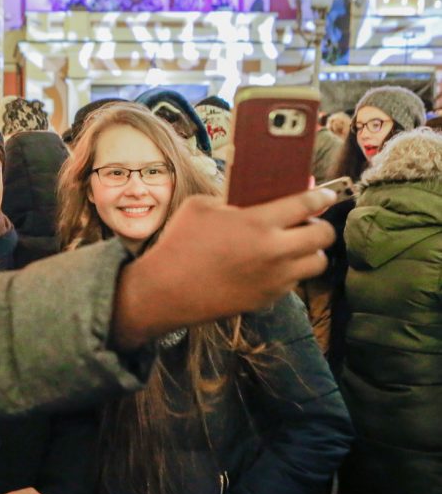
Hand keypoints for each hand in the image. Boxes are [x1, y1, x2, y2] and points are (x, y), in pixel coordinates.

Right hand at [112, 189, 336, 348]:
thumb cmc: (179, 243)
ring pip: (316, 264)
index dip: (322, 196)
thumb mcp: (200, 206)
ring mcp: (274, 278)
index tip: (326, 194)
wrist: (166, 290)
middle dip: (321, 225)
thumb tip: (253, 197)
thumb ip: (231, 199)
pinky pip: (293, 283)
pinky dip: (288, 273)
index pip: (307, 204)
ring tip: (293, 247)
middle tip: (309, 223)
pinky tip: (269, 267)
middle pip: (323, 236)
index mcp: (257, 222)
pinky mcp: (267, 298)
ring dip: (309, 252)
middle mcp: (273, 251)